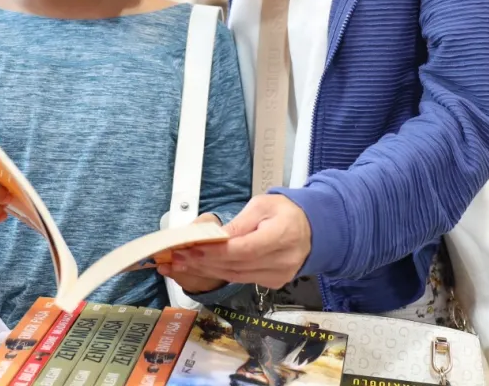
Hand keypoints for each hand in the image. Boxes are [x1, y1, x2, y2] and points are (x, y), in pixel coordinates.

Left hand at [165, 195, 311, 289]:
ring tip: (182, 263)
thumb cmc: (286, 212)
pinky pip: (242, 279)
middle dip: (203, 261)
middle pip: (236, 265)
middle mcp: (283, 260)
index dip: (215, 251)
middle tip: (177, 257)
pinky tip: (203, 267)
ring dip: (207, 270)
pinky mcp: (274, 282)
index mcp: (282, 235)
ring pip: (236, 276)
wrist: (312, 229)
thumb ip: (239, 222)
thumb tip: (215, 236)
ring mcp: (280, 275)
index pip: (243, 249)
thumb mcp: (262, 205)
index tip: (192, 247)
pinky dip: (221, 272)